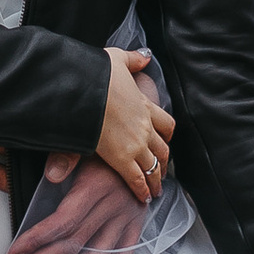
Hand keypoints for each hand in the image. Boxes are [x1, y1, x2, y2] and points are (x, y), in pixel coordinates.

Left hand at [1, 157, 152, 253]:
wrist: (144, 145)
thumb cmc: (106, 147)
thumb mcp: (84, 145)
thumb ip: (65, 158)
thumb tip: (50, 175)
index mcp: (95, 186)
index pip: (63, 221)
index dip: (36, 240)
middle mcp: (112, 206)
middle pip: (73, 244)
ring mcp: (126, 218)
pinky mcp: (136, 225)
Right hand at [97, 45, 174, 201]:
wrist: (86, 88)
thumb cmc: (99, 73)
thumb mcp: (117, 59)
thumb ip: (133, 60)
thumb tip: (145, 56)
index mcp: (144, 105)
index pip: (166, 123)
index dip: (167, 134)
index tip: (166, 140)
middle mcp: (145, 126)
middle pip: (162, 148)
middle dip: (163, 160)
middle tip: (161, 171)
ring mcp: (136, 143)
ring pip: (153, 165)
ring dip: (156, 178)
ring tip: (155, 189)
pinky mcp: (122, 157)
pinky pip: (137, 178)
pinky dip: (142, 190)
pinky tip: (144, 198)